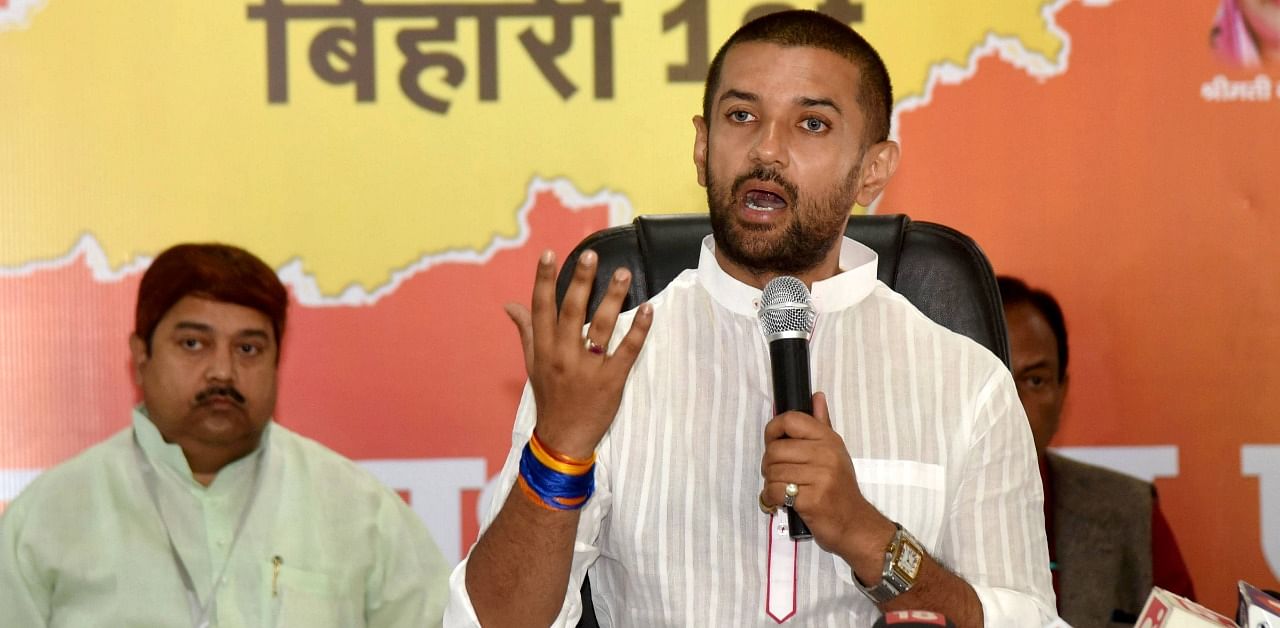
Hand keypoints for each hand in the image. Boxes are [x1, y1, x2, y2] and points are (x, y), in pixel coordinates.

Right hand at [505, 249, 652, 458]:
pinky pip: (627, 351)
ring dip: (613, 298)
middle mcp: (563, 356)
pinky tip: (647, 309)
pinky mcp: (612, 381)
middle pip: (572, 312)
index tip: (549, 254)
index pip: (541, 309)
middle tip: (591, 255)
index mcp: (543, 350)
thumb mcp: (532, 365)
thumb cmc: (549, 397)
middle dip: (581, 281)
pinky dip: (638, 330)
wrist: (563, 438)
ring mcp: (588, 369)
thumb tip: (510, 304)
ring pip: (602, 327)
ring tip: (623, 274)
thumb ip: (526, 331)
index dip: (544, 280)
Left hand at [759, 392, 893, 576]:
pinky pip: (776, 491)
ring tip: (783, 489)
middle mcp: (826, 455)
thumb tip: (816, 395)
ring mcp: (820, 478)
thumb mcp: (835, 452)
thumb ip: (821, 424)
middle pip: (775, 449)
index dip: (774, 430)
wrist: (855, 524)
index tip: (774, 443)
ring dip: (770, 483)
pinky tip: (780, 501)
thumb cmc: (840, 489)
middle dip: (768, 464)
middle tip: (779, 474)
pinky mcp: (811, 500)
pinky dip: (771, 498)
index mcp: (828, 440)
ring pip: (772, 471)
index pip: (791, 420)